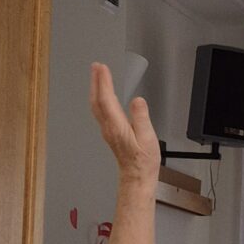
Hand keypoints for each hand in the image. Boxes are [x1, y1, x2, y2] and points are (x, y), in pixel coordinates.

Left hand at [90, 63, 160, 187]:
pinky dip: (99, 98)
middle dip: (95, 81)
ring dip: (95, 89)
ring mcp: (108, 130)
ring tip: (97, 76)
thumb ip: (141, 118)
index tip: (102, 68)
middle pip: (97, 100)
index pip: (106, 99)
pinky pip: (100, 111)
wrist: (136, 176)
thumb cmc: (143, 161)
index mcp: (117, 126)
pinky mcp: (110, 132)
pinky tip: (102, 96)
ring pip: (96, 105)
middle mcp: (109, 127)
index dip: (103, 82)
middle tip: (96, 66)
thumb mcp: (148, 138)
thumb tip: (137, 101)